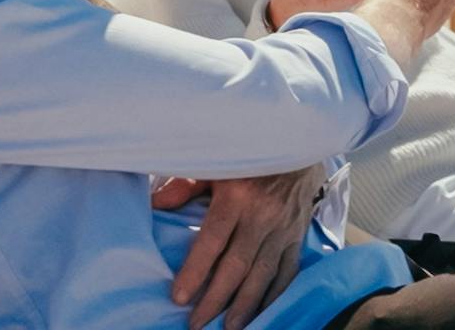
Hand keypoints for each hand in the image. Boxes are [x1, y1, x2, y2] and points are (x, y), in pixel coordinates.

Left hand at [159, 165, 324, 329]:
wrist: (297, 143)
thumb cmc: (248, 156)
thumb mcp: (215, 163)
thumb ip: (186, 185)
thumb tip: (156, 204)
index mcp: (236, 194)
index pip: (212, 240)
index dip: (195, 271)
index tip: (178, 297)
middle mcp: (261, 214)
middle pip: (236, 265)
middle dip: (215, 299)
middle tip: (196, 324)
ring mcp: (282, 227)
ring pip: (262, 274)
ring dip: (244, 305)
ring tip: (227, 328)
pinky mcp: (297, 234)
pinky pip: (287, 270)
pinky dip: (274, 294)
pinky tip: (262, 312)